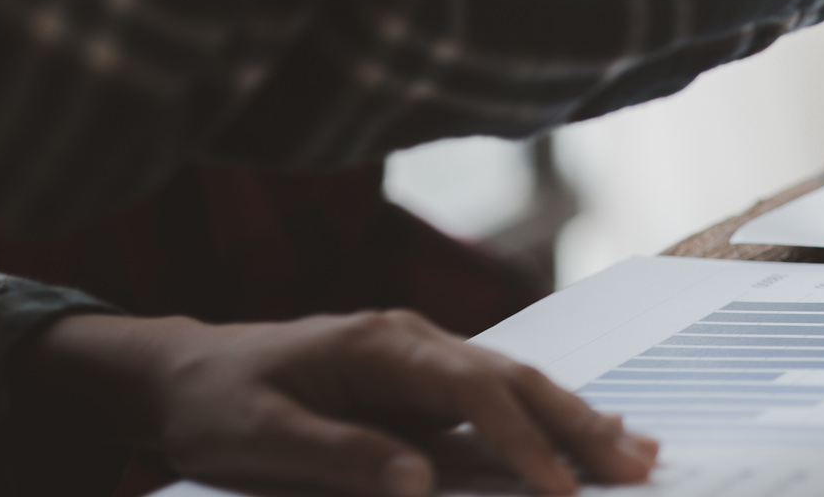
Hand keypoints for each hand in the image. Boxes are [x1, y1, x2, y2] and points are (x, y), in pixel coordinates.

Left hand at [26, 310, 656, 496]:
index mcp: (381, 344)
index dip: (522, 438)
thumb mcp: (258, 437)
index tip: (560, 488)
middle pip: (516, 378)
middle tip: (637, 466)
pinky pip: (501, 402)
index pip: (473, 389)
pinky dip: (551, 419)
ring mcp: (426, 361)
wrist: (184, 373)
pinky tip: (594, 432)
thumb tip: (421, 483)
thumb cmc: (216, 406)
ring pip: (520, 385)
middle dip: (579, 423)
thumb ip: (340, 455)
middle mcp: (417, 342)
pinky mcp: (426, 388)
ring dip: (579, 420)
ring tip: (639, 451)